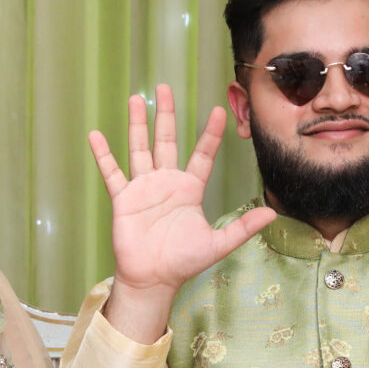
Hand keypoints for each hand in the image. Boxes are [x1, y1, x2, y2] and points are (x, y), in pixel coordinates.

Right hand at [89, 85, 276, 341]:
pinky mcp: (123, 198)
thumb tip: (272, 214)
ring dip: (138, 124)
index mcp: (189, 189)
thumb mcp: (217, 244)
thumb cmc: (183, 262)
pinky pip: (112, 172)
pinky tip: (96, 135)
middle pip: (167, 141)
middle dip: (167, 115)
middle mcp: (166, 182)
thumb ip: (242, 227)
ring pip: (140, 148)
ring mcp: (143, 187)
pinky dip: (103, 155)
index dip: (210, 134)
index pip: (202, 155)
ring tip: (137, 98)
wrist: (153, 280)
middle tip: (165, 87)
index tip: (219, 110)